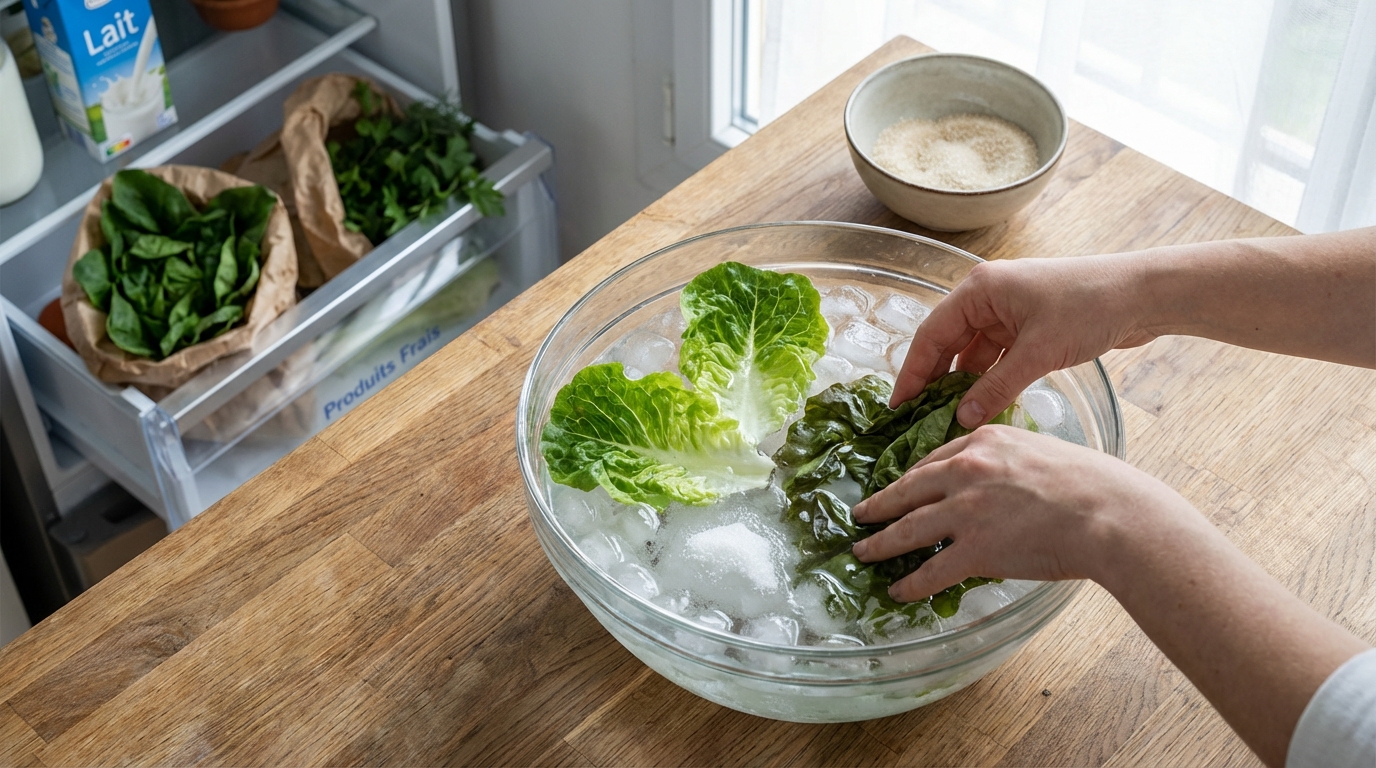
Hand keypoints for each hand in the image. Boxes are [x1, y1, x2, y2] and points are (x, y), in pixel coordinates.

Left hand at [850, 425, 1195, 601]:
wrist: (1110, 514)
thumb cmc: (1091, 484)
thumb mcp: (1040, 451)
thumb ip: (1010, 462)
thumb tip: (1001, 484)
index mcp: (983, 439)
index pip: (933, 459)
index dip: (910, 479)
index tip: (897, 488)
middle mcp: (965, 469)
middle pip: (907, 490)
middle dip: (879, 506)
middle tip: (860, 515)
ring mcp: (966, 510)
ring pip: (907, 529)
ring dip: (880, 544)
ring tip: (862, 552)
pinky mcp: (974, 549)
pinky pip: (929, 570)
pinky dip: (909, 583)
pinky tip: (897, 590)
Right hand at [891, 255, 1155, 426]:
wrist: (1143, 294)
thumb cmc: (1089, 307)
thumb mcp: (1038, 352)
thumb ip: (996, 387)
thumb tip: (962, 419)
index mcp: (980, 289)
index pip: (931, 334)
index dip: (912, 372)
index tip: (898, 407)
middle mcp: (988, 297)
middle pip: (947, 344)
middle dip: (933, 381)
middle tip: (916, 419)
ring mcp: (1008, 313)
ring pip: (972, 355)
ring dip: (963, 386)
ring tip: (947, 421)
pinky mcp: (1028, 329)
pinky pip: (996, 359)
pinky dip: (989, 382)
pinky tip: (982, 409)